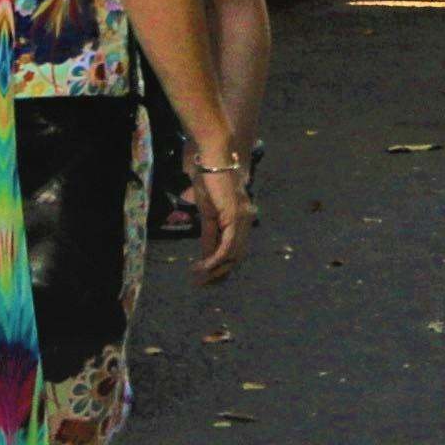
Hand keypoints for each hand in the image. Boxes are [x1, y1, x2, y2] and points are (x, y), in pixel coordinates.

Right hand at [187, 155, 254, 282]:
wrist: (213, 159)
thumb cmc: (210, 180)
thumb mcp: (208, 214)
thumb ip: (210, 235)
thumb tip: (207, 256)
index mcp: (243, 219)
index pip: (237, 251)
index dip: (224, 269)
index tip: (207, 281)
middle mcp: (247, 221)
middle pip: (237, 257)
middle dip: (219, 275)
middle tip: (201, 284)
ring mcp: (242, 219)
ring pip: (232, 255)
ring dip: (214, 270)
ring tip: (197, 276)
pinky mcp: (233, 217)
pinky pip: (226, 246)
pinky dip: (214, 259)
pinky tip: (202, 266)